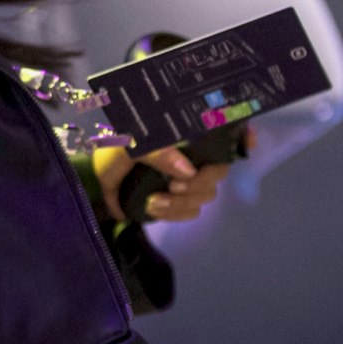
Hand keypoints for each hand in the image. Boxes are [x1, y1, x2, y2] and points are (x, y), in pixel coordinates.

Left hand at [92, 125, 255, 222]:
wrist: (95, 174)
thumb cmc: (114, 146)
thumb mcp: (131, 143)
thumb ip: (157, 152)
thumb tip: (187, 171)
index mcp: (186, 133)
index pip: (226, 129)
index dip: (244, 134)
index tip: (247, 142)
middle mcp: (192, 153)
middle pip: (219, 170)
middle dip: (201, 182)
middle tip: (175, 186)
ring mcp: (186, 177)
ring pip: (206, 194)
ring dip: (183, 202)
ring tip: (155, 201)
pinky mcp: (176, 199)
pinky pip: (191, 211)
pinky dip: (176, 214)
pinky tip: (155, 208)